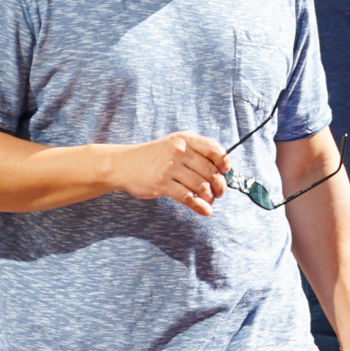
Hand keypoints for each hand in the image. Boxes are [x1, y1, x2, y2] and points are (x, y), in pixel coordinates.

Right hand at [113, 132, 228, 215]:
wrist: (123, 164)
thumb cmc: (155, 156)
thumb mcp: (175, 144)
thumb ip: (197, 150)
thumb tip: (224, 168)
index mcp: (184, 139)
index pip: (213, 149)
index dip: (224, 162)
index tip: (226, 171)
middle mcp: (178, 151)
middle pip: (211, 171)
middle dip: (220, 185)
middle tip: (219, 192)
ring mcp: (169, 168)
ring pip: (202, 186)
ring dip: (210, 197)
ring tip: (210, 200)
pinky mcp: (162, 184)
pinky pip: (188, 198)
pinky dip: (200, 207)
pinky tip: (205, 211)